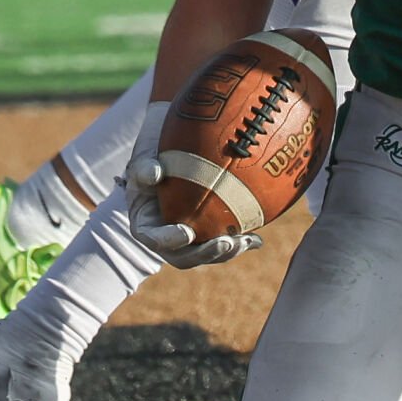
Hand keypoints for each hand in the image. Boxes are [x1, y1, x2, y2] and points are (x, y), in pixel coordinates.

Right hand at [123, 99, 262, 268]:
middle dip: (205, 254)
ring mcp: (189, 233)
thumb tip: (154, 173)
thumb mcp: (146, 155)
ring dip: (227, 251)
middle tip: (225, 243)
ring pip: (206, 252)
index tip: (187, 232)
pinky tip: (257, 240)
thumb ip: (144, 166)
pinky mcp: (209, 229)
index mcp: (146, 223)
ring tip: (247, 242)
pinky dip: (238, 241)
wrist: (176, 145)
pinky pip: (222, 240)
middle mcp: (167, 234)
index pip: (155, 239)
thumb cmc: (158, 149)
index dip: (170, 240)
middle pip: (184, 255)